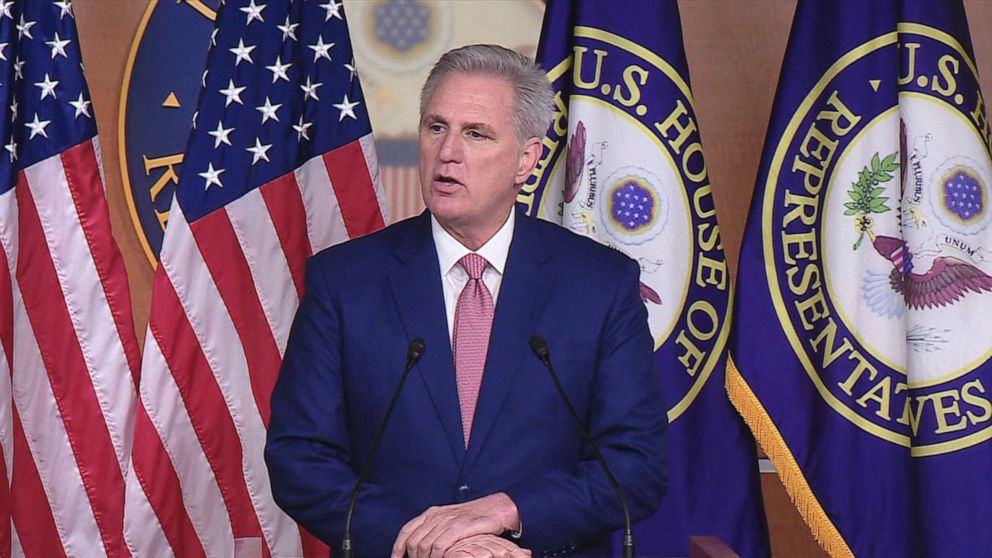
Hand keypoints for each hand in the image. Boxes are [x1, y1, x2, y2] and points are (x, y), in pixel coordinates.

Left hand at [391, 493, 519, 557]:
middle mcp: (437, 516)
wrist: (496, 509)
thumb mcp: (450, 519)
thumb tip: (421, 548)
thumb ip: (435, 530)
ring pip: (425, 546)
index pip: (407, 531)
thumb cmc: (474, 518)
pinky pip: (440, 547)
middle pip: (414, 542)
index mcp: (432, 513)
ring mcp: (448, 522)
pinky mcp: (459, 528)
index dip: (398, 548)